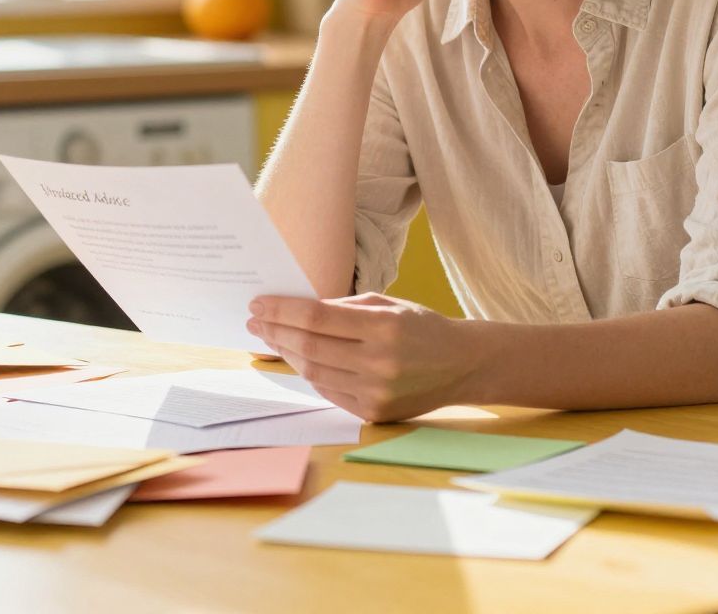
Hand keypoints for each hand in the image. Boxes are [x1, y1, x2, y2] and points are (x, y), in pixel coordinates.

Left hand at [247, 292, 487, 422]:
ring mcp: (376, 392)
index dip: (283, 311)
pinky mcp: (373, 413)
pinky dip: (310, 374)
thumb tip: (297, 310)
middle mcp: (379, 362)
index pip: (318, 318)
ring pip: (314, 372)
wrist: (462, 366)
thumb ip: (345, 308)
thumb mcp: (388, 305)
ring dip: (287, 353)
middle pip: (310, 347)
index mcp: (384, 327)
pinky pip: (328, 391)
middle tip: (255, 321)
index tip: (259, 304)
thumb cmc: (422, 328)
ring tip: (272, 338)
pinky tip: (299, 358)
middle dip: (276, 331)